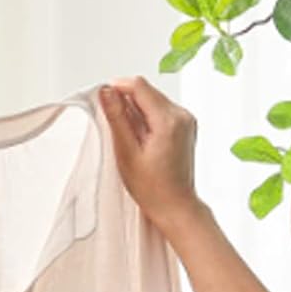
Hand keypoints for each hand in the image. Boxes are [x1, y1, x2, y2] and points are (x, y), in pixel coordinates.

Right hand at [99, 76, 200, 230]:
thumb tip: (106, 92)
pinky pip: (162, 112)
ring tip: (129, 139)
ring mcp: (187, 118)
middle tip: (114, 127)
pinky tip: (142, 140)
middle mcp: (182, 114)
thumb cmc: (150, 187)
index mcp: (168, 120)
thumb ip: (117, 119)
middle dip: (127, 102)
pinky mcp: (186, 124)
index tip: (103, 100)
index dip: (118, 88)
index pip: (140, 86)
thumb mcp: (127, 153)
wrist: (175, 205)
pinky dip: (147, 119)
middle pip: (148, 92)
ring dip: (137, 111)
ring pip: (154, 101)